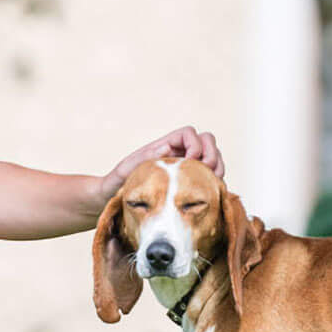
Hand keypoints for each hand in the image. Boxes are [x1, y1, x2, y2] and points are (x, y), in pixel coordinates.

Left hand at [101, 126, 224, 202]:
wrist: (113, 199)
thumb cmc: (116, 184)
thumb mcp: (123, 171)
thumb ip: (140, 159)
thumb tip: (166, 149)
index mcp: (164, 146)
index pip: (189, 133)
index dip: (195, 144)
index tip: (190, 162)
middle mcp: (178, 153)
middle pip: (207, 141)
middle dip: (212, 155)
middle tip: (207, 173)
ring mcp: (186, 167)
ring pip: (214, 157)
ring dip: (218, 167)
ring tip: (211, 183)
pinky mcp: (190, 182)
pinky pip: (211, 176)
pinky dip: (215, 182)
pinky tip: (210, 194)